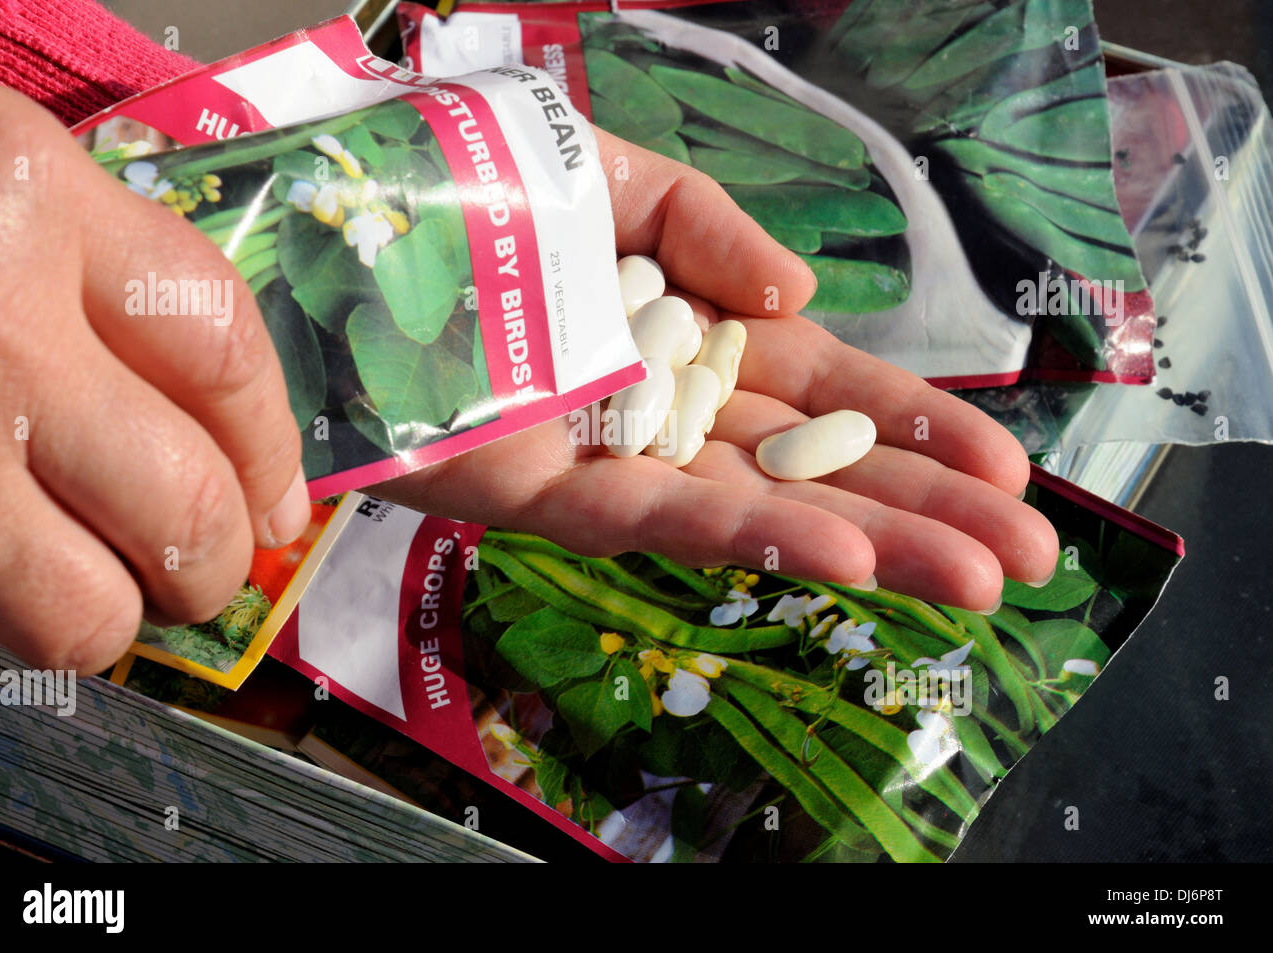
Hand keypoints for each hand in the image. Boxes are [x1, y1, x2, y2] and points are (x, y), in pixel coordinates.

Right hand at [0, 82, 307, 673]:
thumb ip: (106, 293)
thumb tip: (245, 470)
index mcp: (27, 195)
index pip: (224, 349)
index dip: (269, 447)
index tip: (280, 501)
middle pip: (183, 500)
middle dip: (213, 562)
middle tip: (200, 568)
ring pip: (80, 610)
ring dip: (111, 620)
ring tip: (99, 591)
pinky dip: (6, 621)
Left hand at [374, 129, 1058, 611]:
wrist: (322, 235)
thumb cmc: (460, 192)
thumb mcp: (611, 176)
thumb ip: (705, 226)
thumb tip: (796, 294)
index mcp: (691, 328)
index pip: (827, 386)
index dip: (918, 427)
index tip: (1004, 468)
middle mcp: (665, 403)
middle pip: (815, 463)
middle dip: (925, 508)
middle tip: (1026, 556)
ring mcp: (610, 455)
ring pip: (760, 508)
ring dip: (871, 543)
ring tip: (972, 578)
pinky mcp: (542, 494)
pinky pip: (661, 519)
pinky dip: (753, 538)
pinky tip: (844, 559)